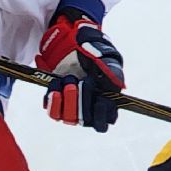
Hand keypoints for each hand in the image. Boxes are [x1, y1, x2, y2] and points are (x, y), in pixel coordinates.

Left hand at [36, 10, 124, 131]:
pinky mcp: (58, 103)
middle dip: (79, 102)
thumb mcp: (107, 59)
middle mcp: (88, 110)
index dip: (100, 115)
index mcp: (105, 104)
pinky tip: (55, 86)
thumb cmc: (98, 55)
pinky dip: (52, 101)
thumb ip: (111, 71)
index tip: (99, 101)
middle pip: (84, 120)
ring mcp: (72, 108)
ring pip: (68, 118)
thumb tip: (118, 85)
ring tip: (66, 81)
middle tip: (76, 83)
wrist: (79, 48)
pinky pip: (53, 111)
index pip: (104, 122)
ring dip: (65, 101)